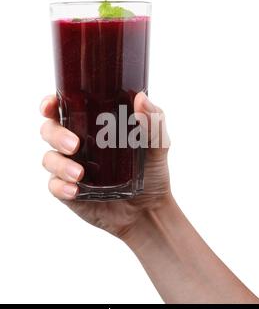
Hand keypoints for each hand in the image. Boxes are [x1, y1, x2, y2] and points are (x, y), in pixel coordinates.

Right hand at [40, 93, 170, 238]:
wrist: (150, 209)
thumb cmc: (152, 172)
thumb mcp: (158, 144)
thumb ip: (154, 121)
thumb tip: (141, 98)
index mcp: (93, 127)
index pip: (64, 109)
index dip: (51, 104)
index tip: (50, 105)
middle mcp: (78, 145)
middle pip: (50, 130)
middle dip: (56, 134)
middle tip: (74, 145)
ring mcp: (72, 168)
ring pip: (49, 158)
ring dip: (59, 164)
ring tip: (79, 174)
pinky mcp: (70, 191)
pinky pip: (54, 186)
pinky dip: (60, 187)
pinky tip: (74, 191)